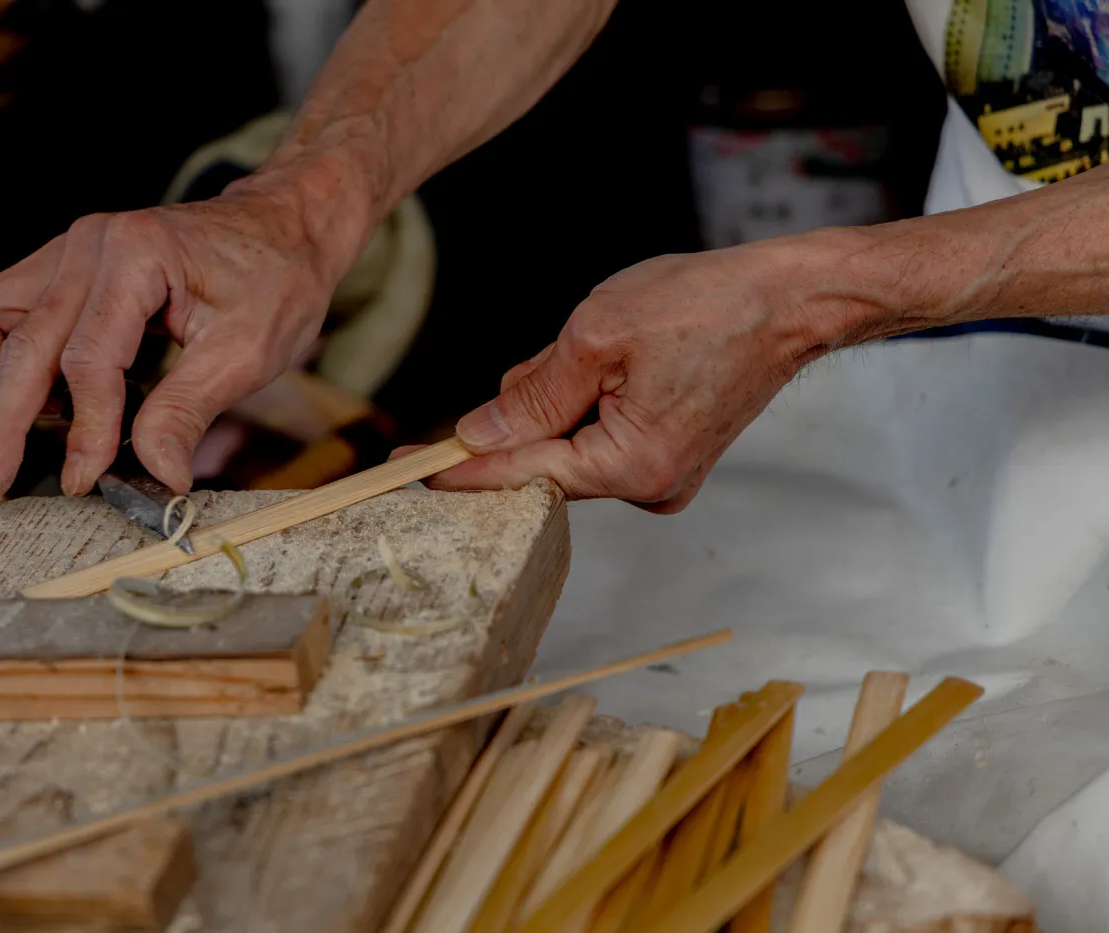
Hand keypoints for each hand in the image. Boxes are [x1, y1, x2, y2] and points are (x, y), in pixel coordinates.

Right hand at [0, 187, 344, 503]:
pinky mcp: (63, 266)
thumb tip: (157, 476)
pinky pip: (1, 311)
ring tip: (31, 439)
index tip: (83, 482)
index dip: (84, 430)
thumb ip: (188, 412)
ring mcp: (68, 250)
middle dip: (6, 424)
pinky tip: (50, 401)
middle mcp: (88, 243)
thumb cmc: (277, 280)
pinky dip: (9, 360)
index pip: (86, 359)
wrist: (285, 229)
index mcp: (136, 253)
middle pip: (21, 345)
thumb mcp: (248, 353)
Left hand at [426, 237, 850, 510]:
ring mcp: (663, 479)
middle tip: (563, 352)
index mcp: (630, 465)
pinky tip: (621, 361)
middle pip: (545, 460)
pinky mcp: (670, 460)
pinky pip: (601, 437)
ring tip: (614, 345)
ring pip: (571, 445)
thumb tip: (476, 434)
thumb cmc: (706, 306)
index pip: (519, 473)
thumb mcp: (597, 336)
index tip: (403, 469)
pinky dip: (591, 401)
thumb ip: (531, 394)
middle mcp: (649, 488)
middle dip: (530, 409)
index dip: (458, 469)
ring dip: (565, 398)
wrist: (790, 301)